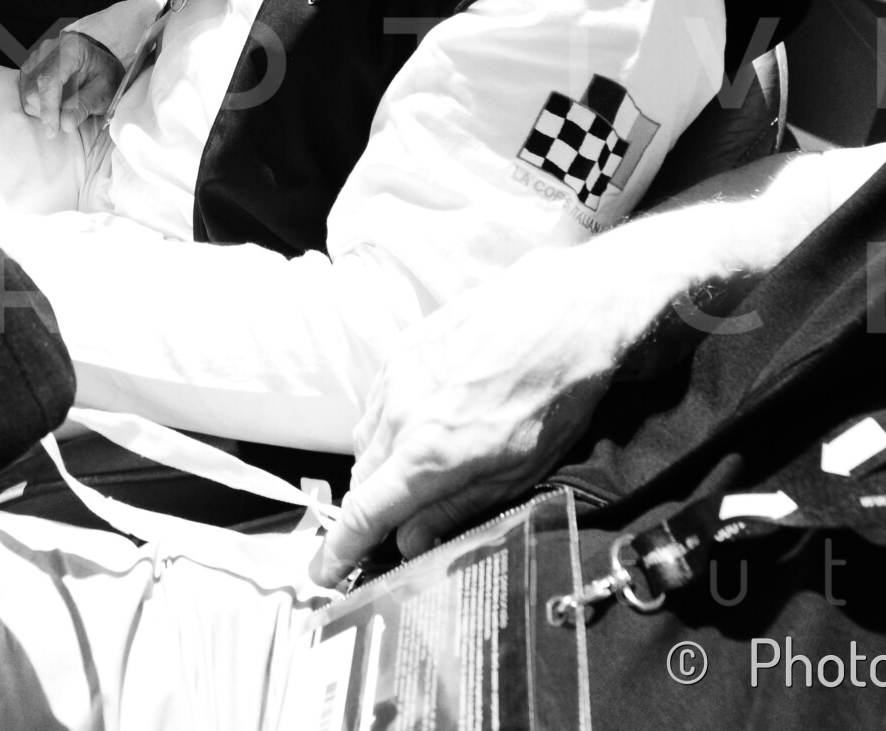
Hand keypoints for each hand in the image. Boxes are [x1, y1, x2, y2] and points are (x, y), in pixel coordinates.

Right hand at [18, 27, 122, 136]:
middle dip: (48, 112)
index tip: (52, 131)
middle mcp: (49, 48)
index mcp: (71, 47)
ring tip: (66, 108)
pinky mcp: (29, 67)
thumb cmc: (106, 78)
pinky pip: (25, 92)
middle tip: (69, 120)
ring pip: (27, 93)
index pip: (50, 78)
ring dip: (43, 110)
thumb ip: (84, 106)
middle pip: (35, 88)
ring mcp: (36, 56)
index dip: (49, 107)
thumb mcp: (103, 93)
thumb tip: (66, 124)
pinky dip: (39, 105)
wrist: (101, 68)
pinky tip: (56, 104)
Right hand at [310, 244, 646, 586]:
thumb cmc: (553, 395)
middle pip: (362, 480)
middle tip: (397, 523)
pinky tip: (427, 422)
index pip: (364, 513)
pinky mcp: (402, 349)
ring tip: (425, 468)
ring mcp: (397, 377)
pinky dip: (391, 426)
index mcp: (429, 454)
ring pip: (367, 441)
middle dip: (373, 509)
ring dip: (383, 466)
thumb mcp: (518, 472)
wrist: (563, 313)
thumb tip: (410, 541)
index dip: (339, 550)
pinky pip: (378, 403)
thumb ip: (456, 509)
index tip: (323, 572)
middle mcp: (401, 415)